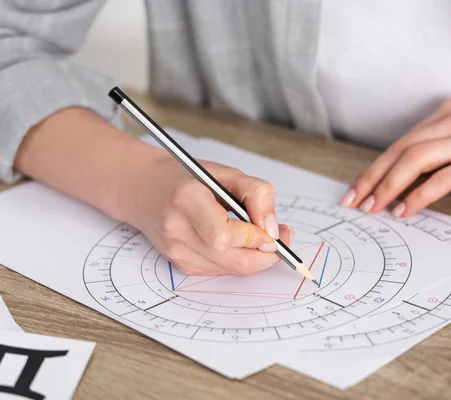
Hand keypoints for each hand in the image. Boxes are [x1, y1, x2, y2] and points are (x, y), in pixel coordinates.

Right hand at [126, 153, 291, 275]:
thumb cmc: (188, 178)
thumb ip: (257, 195)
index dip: (255, 236)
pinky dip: (237, 258)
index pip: (226, 236)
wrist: (144, 190)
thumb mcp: (227, 173)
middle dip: (265, 254)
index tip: (273, 229)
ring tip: (259, 234)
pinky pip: (222, 270)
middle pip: (234, 260)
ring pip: (232, 269)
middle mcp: (177, 230)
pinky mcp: (181, 265)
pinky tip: (235, 241)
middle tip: (280, 238)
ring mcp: (177, 252)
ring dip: (254, 256)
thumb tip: (274, 230)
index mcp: (186, 199)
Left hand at [339, 97, 450, 215]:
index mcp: (448, 112)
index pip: (400, 142)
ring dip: (390, 187)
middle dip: (373, 179)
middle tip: (356, 204)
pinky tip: (405, 210)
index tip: (354, 192)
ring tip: (375, 209)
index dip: (373, 169)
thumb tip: (387, 185)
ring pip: (418, 159)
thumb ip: (432, 156)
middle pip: (403, 149)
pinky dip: (419, 196)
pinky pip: (445, 177)